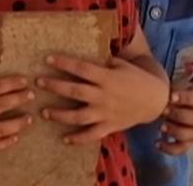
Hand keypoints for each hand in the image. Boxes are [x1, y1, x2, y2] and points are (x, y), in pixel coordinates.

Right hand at [0, 76, 35, 155]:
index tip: (25, 80)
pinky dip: (6, 142)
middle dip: (19, 99)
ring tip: (29, 119)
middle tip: (32, 95)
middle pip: (0, 106)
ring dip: (18, 123)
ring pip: (1, 129)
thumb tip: (5, 87)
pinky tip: (16, 136)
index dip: (12, 83)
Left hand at [39, 56, 168, 143]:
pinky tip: (64, 138)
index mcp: (107, 77)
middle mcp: (104, 95)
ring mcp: (106, 113)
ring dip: (59, 115)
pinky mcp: (109, 126)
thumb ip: (103, 62)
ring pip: (78, 116)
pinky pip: (91, 135)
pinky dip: (78, 139)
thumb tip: (83, 52)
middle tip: (38, 83)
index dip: (64, 63)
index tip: (47, 59)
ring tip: (44, 112)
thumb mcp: (121, 65)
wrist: (155, 100)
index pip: (81, 68)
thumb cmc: (135, 78)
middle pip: (74, 91)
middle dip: (54, 86)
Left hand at [158, 85, 192, 154]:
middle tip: (163, 111)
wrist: (192, 107)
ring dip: (176, 132)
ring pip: (191, 134)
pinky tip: (157, 143)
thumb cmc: (178, 95)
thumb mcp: (177, 87)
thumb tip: (152, 86)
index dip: (184, 98)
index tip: (170, 96)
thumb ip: (168, 88)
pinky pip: (182, 148)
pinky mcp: (188, 141)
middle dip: (178, 115)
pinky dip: (170, 148)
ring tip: (161, 127)